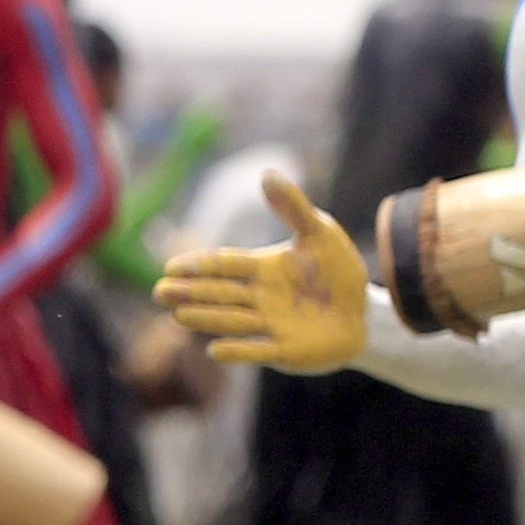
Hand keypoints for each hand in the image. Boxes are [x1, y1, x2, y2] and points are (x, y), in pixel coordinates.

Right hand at [155, 173, 368, 370]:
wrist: (364, 312)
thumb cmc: (338, 271)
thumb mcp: (320, 233)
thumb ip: (292, 207)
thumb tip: (266, 173)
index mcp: (262, 268)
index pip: (225, 264)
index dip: (200, 265)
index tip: (172, 266)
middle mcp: (259, 297)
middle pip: (219, 293)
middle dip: (190, 293)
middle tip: (160, 291)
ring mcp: (269, 325)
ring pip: (231, 320)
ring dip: (206, 318)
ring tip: (178, 315)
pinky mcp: (284, 351)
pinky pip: (257, 351)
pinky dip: (237, 351)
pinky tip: (215, 350)